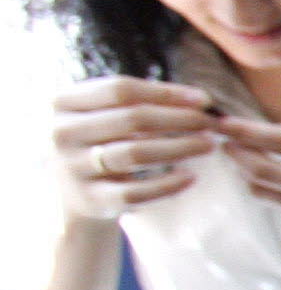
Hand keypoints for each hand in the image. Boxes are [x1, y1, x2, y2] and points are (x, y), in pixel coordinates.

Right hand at [49, 78, 221, 218]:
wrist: (77, 194)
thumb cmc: (104, 142)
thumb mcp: (108, 116)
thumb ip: (142, 102)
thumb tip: (201, 99)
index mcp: (63, 103)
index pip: (120, 89)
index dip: (165, 93)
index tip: (204, 99)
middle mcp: (60, 133)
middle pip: (132, 119)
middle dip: (179, 120)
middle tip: (211, 124)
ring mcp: (72, 168)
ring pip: (135, 154)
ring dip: (179, 148)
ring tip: (208, 145)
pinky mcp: (90, 200)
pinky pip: (136, 192)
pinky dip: (168, 184)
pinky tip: (191, 176)